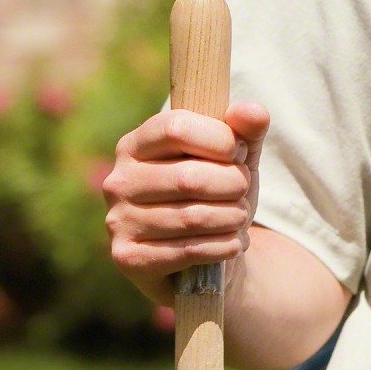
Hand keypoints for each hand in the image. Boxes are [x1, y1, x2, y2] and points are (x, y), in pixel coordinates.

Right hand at [103, 102, 268, 304]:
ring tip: (239, 218)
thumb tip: (251, 111)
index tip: (240, 152)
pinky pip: (189, 250)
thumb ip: (247, 131)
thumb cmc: (218, 194)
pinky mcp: (128, 258)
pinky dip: (224, 246)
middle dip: (233, 185)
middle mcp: (119, 181)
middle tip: (242, 192)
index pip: (176, 128)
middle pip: (188, 177)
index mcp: (136, 145)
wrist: (208, 254)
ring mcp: (119, 221)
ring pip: (193, 217)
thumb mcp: (237, 158)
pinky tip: (232, 243)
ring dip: (233, 218)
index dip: (220, 139)